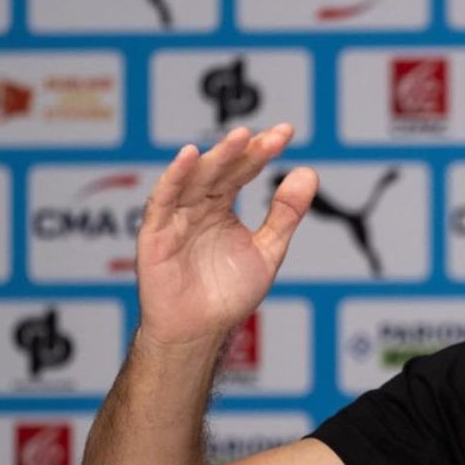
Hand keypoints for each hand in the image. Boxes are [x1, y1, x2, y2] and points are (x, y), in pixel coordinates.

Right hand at [135, 124, 316, 350]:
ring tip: (240, 138)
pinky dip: (175, 177)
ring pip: (195, 179)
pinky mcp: (155, 233)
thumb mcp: (268, 250)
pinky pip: (163, 200)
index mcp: (221, 207)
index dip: (262, 151)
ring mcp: (176, 217)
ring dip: (216, 157)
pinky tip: (190, 156)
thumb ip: (286, 213)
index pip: (242, 170)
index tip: (286, 132)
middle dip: (244, 151)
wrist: (199, 332)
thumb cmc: (227, 294)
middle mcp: (197, 206)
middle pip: (221, 170)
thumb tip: (309, 173)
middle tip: (269, 136)